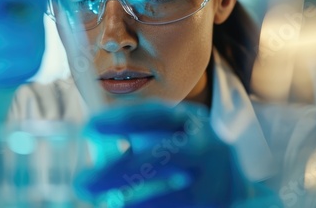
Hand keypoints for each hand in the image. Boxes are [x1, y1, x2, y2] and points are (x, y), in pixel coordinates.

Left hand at [75, 101, 282, 207]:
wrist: (232, 183)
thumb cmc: (185, 152)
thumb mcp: (168, 133)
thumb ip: (136, 135)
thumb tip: (94, 140)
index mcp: (192, 121)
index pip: (156, 115)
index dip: (121, 120)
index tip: (88, 128)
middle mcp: (207, 149)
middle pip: (163, 158)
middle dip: (119, 171)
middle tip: (83, 183)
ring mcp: (215, 183)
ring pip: (172, 197)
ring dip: (134, 204)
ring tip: (107, 204)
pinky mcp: (214, 206)